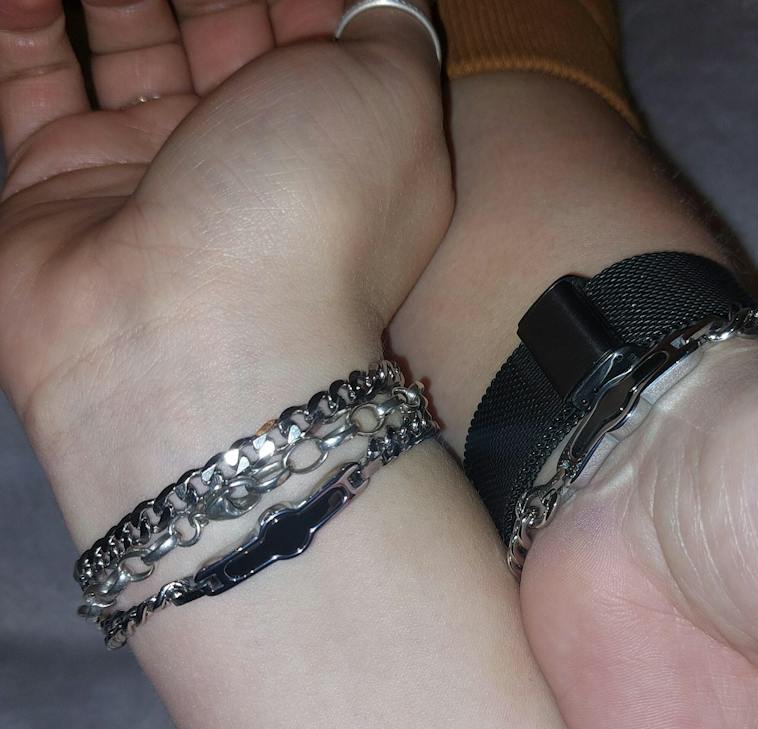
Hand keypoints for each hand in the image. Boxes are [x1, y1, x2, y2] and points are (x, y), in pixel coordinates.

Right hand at [0, 0, 450, 531]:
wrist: (193, 340)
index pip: (317, 29)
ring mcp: (151, 171)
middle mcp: (247, 154)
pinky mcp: (57, 185)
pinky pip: (33, 81)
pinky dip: (27, 25)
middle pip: (220, 28)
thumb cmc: (309, 202)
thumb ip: (393, 34)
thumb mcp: (393, 97)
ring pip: (128, 46)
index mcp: (333, 137)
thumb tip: (382, 7)